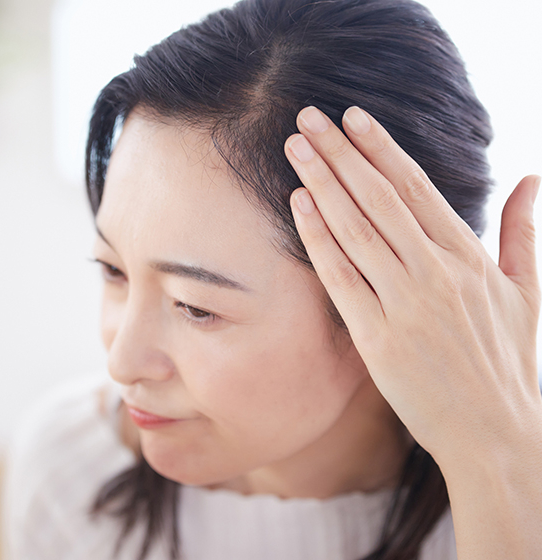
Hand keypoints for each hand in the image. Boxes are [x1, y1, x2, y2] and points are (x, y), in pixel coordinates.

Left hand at [285, 105, 541, 465]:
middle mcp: (436, 272)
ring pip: (356, 228)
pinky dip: (318, 237)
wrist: (494, 433)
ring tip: (296, 147)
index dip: (381, 149)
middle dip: (341, 153)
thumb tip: (531, 180)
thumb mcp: (527, 292)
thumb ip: (523, 233)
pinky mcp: (378, 337)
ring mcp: (406, 304)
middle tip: (309, 117)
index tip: (353, 118)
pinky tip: (298, 205)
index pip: (417, 187)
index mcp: (469, 257)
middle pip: (379, 198)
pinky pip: (341, 276)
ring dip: (322, 183)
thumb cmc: (506, 364)